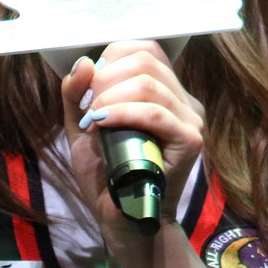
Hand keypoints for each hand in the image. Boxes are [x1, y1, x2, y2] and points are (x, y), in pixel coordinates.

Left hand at [60, 41, 204, 237]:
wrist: (121, 219)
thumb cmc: (106, 174)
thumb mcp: (82, 127)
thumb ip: (76, 95)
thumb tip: (84, 61)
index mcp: (166, 92)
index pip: (144, 49)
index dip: (111, 59)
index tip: (90, 91)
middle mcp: (184, 101)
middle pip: (145, 60)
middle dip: (105, 79)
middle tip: (88, 109)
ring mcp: (191, 120)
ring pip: (148, 83)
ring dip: (109, 98)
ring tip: (93, 122)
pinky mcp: (190, 141)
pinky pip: (155, 113)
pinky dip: (122, 113)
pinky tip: (102, 125)